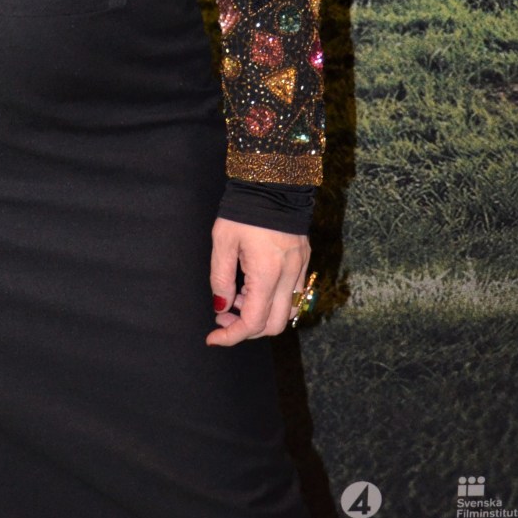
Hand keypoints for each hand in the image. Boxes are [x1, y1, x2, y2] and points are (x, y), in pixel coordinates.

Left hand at [206, 216, 309, 345]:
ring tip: (237, 299)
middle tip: (223, 316)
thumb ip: (220, 278)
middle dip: (247, 329)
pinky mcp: (304, 261)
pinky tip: (253, 287)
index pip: (252, 322)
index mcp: (267, 273)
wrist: (274, 180)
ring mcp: (300, 269)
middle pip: (274, 326)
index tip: (213, 337)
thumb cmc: (243, 209)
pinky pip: (293, 295)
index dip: (231, 336)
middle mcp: (289, 276)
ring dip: (262, 316)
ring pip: (287, 313)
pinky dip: (273, 301)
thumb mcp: (222, 242)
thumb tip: (221, 307)